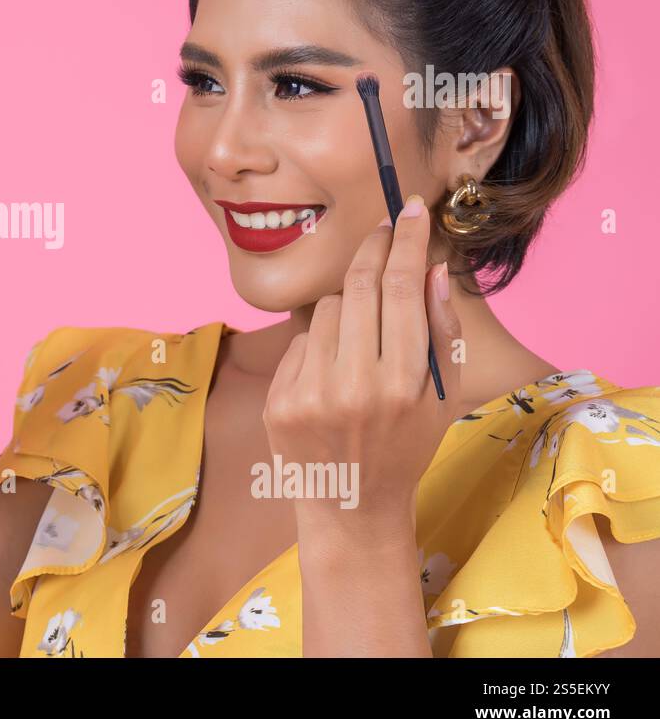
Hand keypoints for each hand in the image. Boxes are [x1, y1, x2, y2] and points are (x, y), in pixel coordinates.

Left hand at [261, 193, 461, 529]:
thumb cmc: (405, 445)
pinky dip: (317, 347)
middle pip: (360, 288)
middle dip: (373, 251)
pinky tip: (330, 376)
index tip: (410, 210)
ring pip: (325, 310)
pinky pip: (299, 343)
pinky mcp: (278, 402)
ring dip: (345, 308)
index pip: (403, 291)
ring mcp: (310, 395)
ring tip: (359, 342)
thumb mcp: (440, 396)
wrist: (352, 508)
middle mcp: (355, 388)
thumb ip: (440, 331)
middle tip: (383, 231)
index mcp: (404, 385)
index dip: (407, 243)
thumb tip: (431, 269)